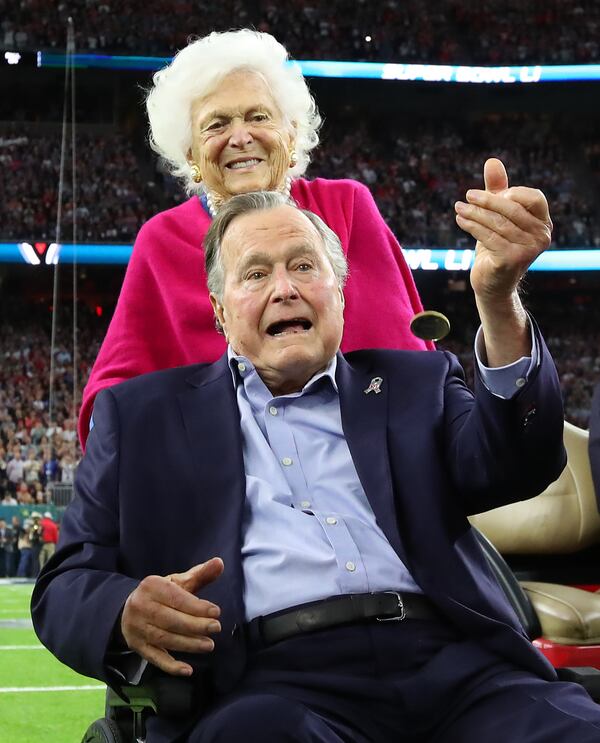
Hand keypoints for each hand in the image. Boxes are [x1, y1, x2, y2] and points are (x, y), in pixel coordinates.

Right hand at [121, 557, 223, 675]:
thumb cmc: (160, 594)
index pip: (176, 598)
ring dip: (188, 644)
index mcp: (151, 586)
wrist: (128, 609)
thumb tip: (219, 563)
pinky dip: (170, 666)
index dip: (197, 606)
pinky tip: (187, 670)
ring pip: (164, 639)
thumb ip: (199, 574)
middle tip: (216, 628)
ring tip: (209, 645)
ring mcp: (137, 628)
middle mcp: (140, 606)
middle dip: (195, 625)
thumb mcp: (176, 581)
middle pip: (170, 619)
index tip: (216, 612)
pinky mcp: (137, 646)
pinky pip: (154, 658)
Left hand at [454, 158, 552, 300]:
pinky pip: (488, 236)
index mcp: (544, 223)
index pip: (533, 197)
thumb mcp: (498, 216)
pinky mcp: (511, 259)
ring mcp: (528, 249)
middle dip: (487, 200)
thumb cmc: (497, 246)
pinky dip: (471, 226)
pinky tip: (460, 219)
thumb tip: (492, 161)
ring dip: (474, 213)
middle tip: (467, 195)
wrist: (492, 283)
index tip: (492, 193)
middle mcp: (541, 236)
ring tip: (458, 207)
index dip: (512, 192)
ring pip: (497, 223)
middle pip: (512, 209)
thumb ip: (497, 190)